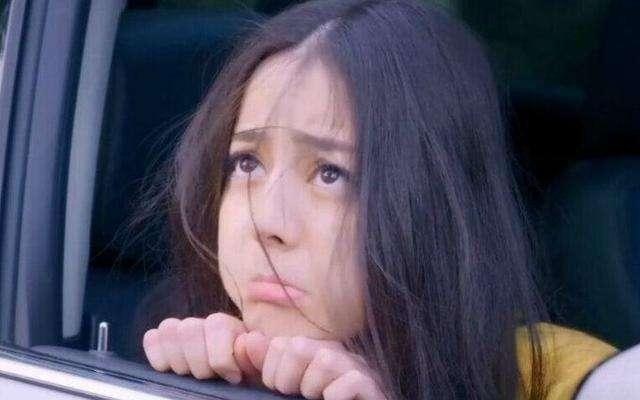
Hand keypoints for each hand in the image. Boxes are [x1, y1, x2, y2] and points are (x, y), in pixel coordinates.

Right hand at [142, 312, 259, 383]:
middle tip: (210, 377)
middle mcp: (205, 323)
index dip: (222, 359)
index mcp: (229, 326)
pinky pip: (152, 338)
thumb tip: (244, 342)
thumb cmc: (247, 374)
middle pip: (189, 328)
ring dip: (178, 359)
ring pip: (168, 329)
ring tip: (191, 374)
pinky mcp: (164, 342)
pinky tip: (170, 368)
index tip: (232, 377)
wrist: (237, 377)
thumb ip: (255, 355)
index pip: (216, 326)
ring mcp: (183, 331)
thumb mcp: (257, 367)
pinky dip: (157, 354)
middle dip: (199, 362)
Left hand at [239, 332, 387, 399]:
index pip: (281, 344)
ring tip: (318, 398)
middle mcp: (335, 353)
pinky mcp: (372, 386)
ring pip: (325, 360)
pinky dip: (337, 395)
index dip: (272, 373)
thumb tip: (246, 340)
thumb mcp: (282, 387)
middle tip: (299, 395)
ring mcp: (356, 367)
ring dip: (314, 388)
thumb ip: (262, 366)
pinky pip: (351, 380)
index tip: (283, 390)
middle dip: (289, 379)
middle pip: (299, 347)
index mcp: (313, 350)